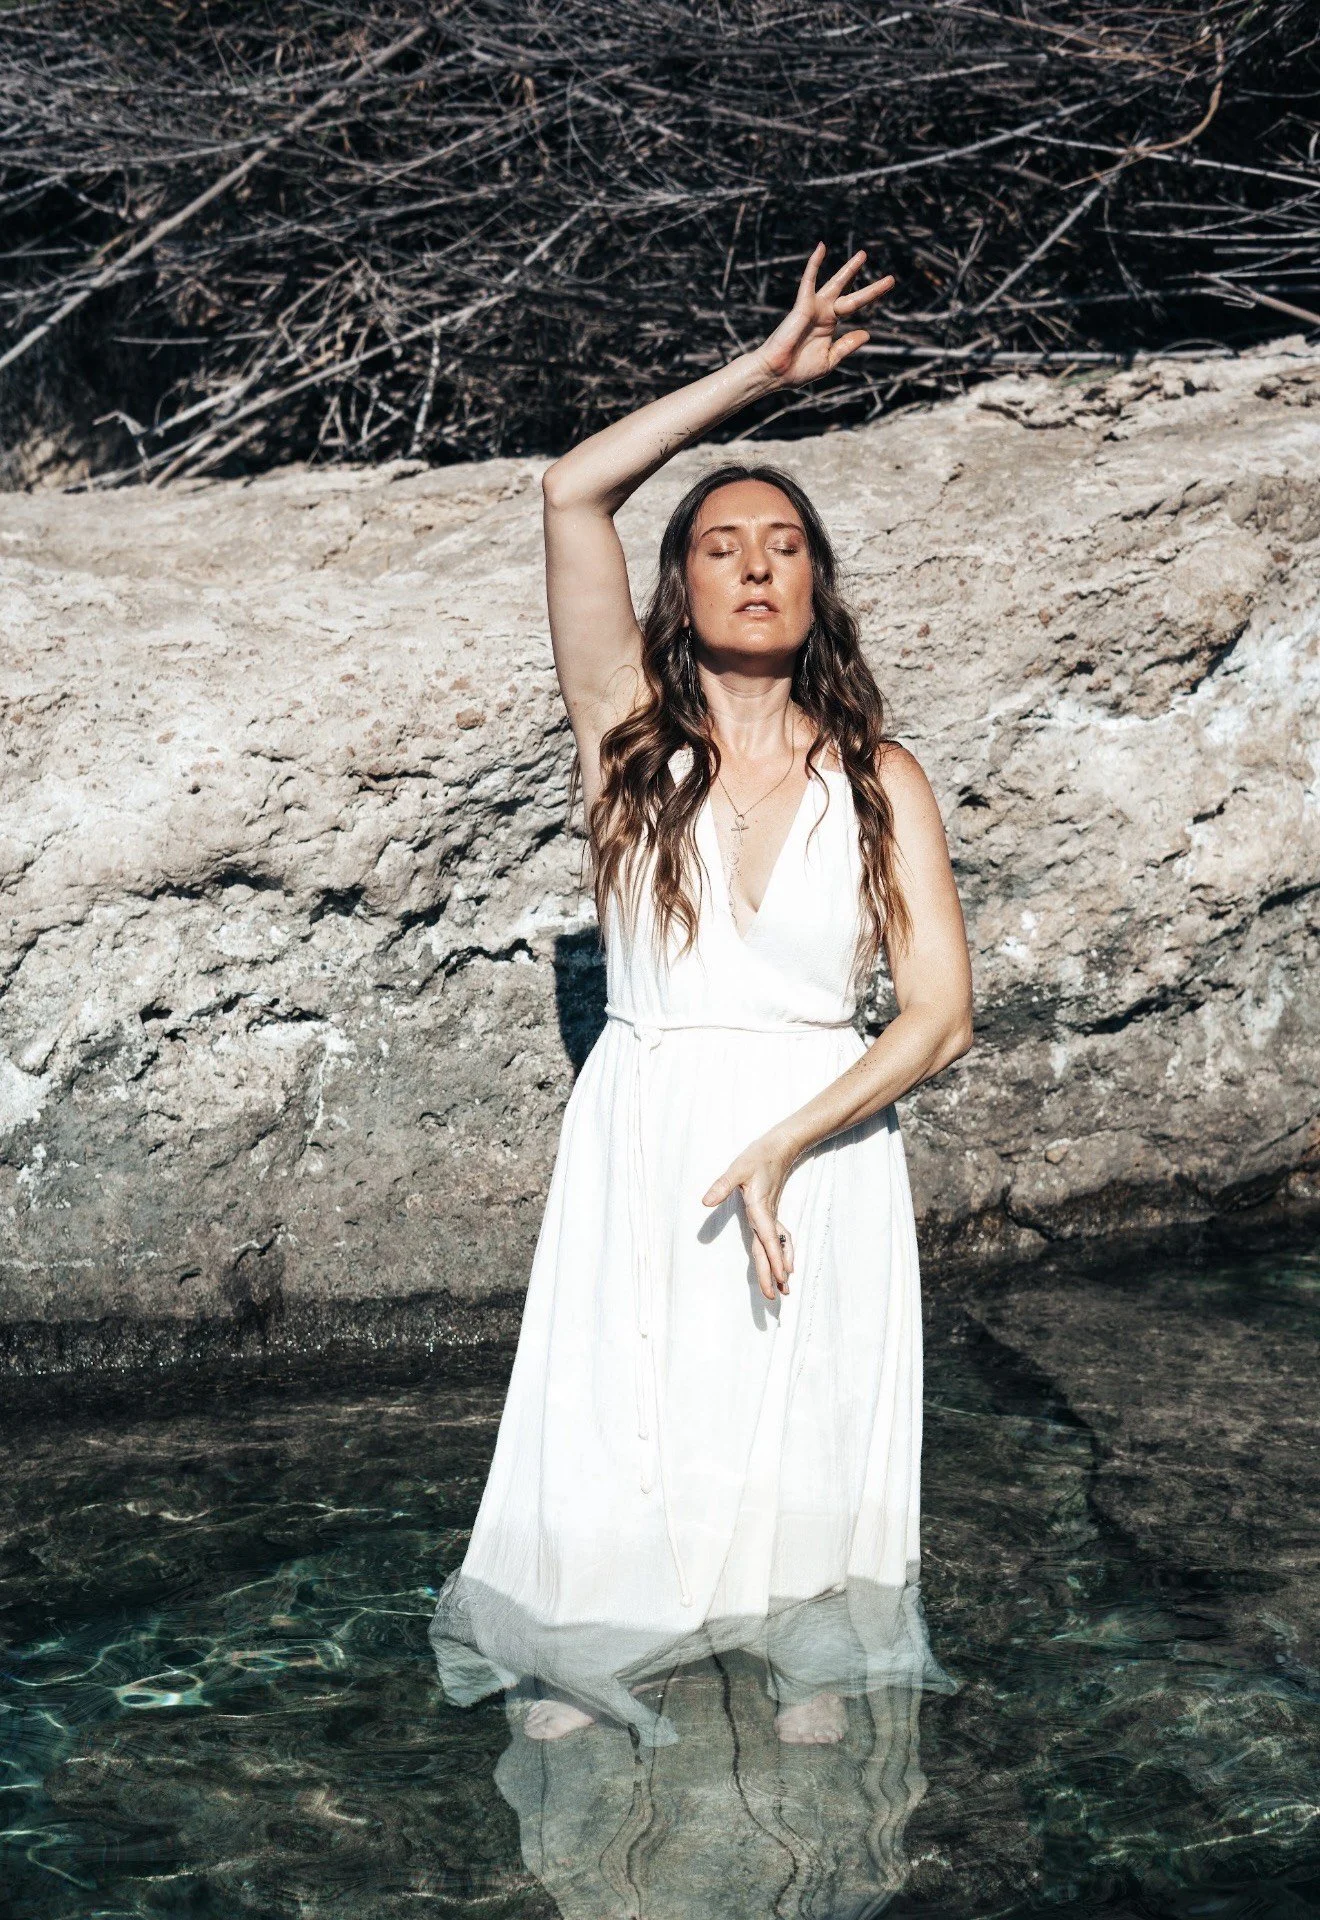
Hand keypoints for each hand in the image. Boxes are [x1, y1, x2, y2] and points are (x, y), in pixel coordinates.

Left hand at [702, 1128, 798, 1300]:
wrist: (778, 1148)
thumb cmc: (757, 1158)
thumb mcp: (736, 1169)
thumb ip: (721, 1186)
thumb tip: (705, 1202)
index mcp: (760, 1209)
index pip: (768, 1240)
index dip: (775, 1260)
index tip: (781, 1278)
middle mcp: (767, 1217)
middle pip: (772, 1250)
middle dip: (775, 1273)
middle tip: (778, 1296)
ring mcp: (771, 1216)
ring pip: (777, 1246)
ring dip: (782, 1266)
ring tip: (786, 1287)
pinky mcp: (770, 1213)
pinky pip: (778, 1238)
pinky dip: (783, 1253)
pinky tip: (786, 1263)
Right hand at [756, 244, 894, 389]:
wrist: (776, 373)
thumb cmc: (798, 370)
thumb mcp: (829, 359)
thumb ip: (846, 345)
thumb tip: (866, 334)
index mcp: (829, 325)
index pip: (853, 306)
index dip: (870, 297)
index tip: (885, 290)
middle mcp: (823, 313)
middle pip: (850, 294)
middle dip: (869, 287)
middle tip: (891, 279)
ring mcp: (813, 307)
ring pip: (835, 284)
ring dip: (849, 270)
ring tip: (864, 255)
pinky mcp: (802, 305)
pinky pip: (808, 280)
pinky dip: (814, 264)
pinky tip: (822, 247)